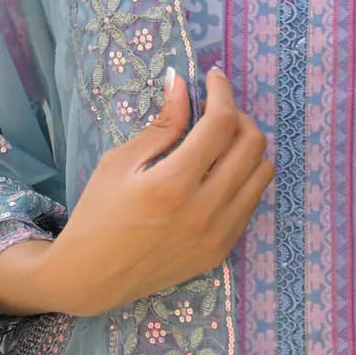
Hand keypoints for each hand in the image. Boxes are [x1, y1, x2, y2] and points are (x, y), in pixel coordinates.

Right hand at [0, 68, 274, 317]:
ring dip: (247, 147)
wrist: (92, 278)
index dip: (222, 92)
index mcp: (172, 184)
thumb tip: (183, 83)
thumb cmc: (98, 214)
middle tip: (215, 111)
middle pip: (252, 145)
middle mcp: (204, 210)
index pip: (221, 123)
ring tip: (220, 142)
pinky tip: (218, 173)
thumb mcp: (120, 163)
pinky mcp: (222, 250)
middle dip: (239, 115)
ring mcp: (218, 234)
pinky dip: (244, 178)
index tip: (214, 77)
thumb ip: (161, 125)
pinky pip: (253, 202)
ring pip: (263, 174)